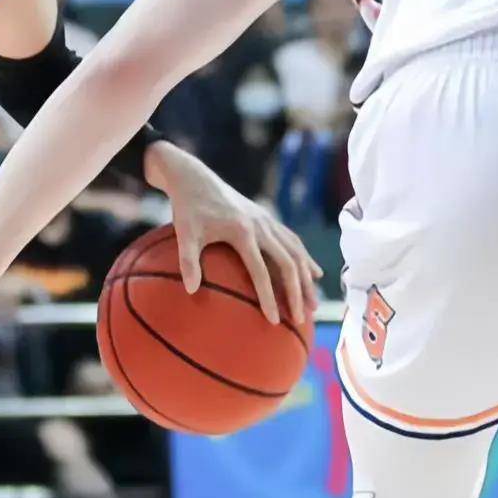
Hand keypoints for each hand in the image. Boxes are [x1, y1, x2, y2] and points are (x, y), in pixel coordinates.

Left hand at [148, 146, 321, 324]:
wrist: (195, 178)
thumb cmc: (187, 209)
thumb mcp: (184, 233)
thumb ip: (188, 261)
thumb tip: (191, 290)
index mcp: (242, 231)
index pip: (260, 270)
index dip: (268, 296)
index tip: (273, 320)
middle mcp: (261, 226)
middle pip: (287, 263)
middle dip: (296, 293)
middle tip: (301, 319)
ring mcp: (267, 221)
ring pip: (296, 252)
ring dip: (307, 279)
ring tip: (313, 304)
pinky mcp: (267, 219)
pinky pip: (292, 241)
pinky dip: (304, 258)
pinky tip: (314, 274)